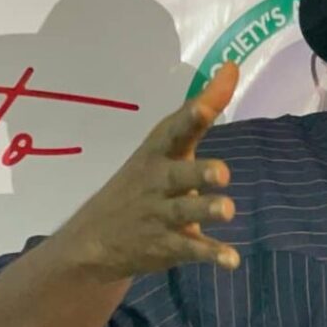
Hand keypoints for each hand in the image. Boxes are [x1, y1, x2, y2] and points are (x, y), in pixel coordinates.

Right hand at [53, 63, 241, 279]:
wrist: (94, 239)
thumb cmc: (146, 179)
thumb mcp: (167, 144)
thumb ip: (202, 109)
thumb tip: (233, 67)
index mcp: (158, 153)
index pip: (174, 132)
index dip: (190, 119)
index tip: (206, 107)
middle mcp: (158, 182)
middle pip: (179, 175)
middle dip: (200, 173)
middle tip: (223, 173)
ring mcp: (160, 215)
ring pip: (186, 212)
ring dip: (207, 211)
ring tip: (229, 209)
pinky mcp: (167, 245)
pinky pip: (192, 250)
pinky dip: (212, 255)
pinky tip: (231, 260)